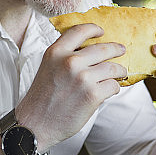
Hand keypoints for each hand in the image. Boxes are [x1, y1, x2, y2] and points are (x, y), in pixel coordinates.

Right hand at [16, 23, 125, 149]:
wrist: (34, 126)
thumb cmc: (41, 99)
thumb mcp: (47, 68)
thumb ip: (64, 57)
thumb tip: (90, 52)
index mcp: (56, 52)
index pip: (80, 31)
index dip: (94, 29)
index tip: (102, 31)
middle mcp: (69, 62)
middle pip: (103, 49)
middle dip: (116, 49)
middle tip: (121, 50)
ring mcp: (83, 78)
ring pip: (112, 68)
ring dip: (119, 71)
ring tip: (120, 73)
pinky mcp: (93, 95)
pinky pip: (113, 86)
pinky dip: (115, 88)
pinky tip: (110, 90)